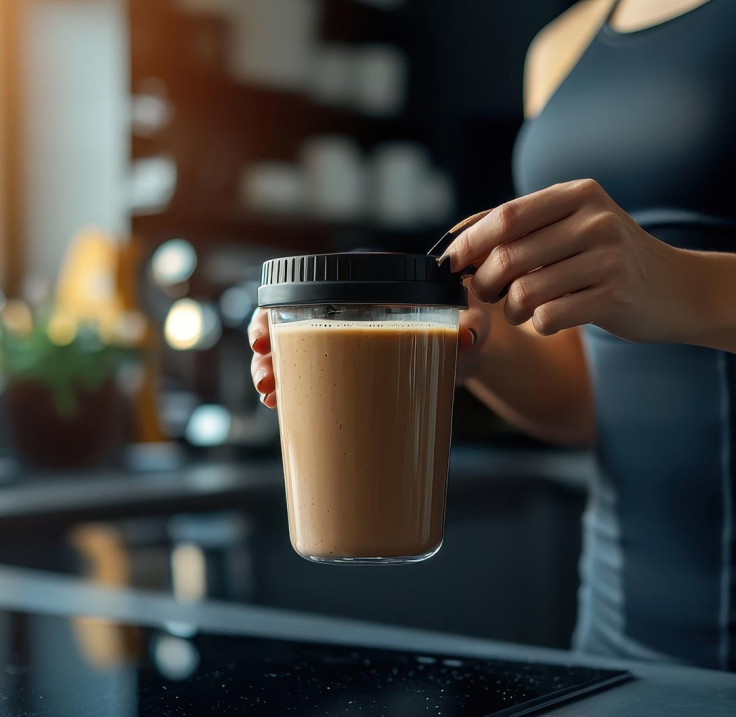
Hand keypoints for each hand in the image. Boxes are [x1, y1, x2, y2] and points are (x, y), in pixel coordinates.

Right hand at [248, 306, 488, 407]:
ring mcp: (343, 345)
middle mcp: (347, 315)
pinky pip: (309, 377)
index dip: (276, 311)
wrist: (465, 358)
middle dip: (267, 350)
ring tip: (269, 396)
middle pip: (289, 324)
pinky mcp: (345, 372)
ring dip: (271, 372)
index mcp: (367, 291)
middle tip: (265, 378)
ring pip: (293, 352)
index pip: (309, 291)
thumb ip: (472, 326)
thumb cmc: (462, 331)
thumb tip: (468, 335)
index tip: (264, 336)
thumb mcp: (468, 325)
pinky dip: (291, 391)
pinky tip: (279, 405)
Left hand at [443, 179, 698, 343]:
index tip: (449, 263)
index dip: (469, 243)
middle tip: (486, 294)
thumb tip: (459, 244)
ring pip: (525, 291)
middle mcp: (594, 220)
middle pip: (509, 255)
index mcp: (579, 194)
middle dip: (485, 282)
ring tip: (519, 310)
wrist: (679, 289)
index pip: (506, 216)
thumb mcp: (579, 227)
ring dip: (511, 310)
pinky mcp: (615, 295)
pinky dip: (540, 325)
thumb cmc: (613, 260)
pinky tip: (550, 320)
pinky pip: (550, 316)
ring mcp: (607, 257)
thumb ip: (529, 228)